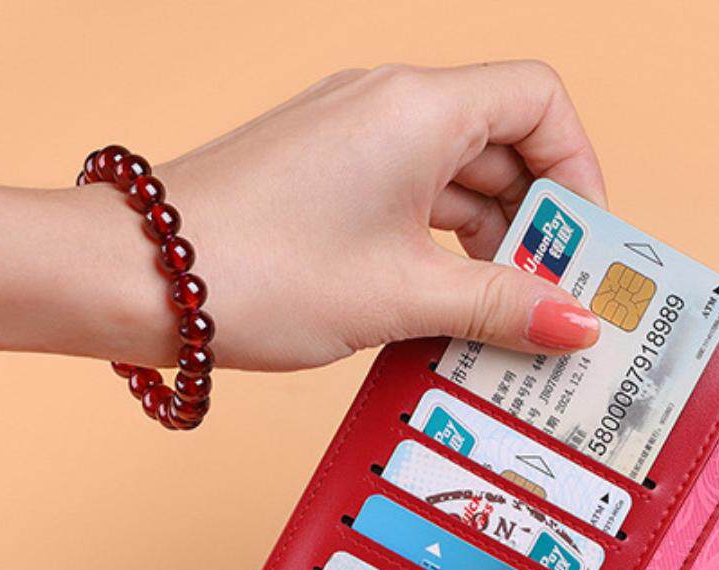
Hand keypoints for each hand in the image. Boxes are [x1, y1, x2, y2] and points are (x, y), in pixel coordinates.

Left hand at [0, 61, 605, 368]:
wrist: (135, 278)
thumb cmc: (257, 272)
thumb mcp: (404, 297)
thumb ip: (504, 305)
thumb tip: (578, 322)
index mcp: (418, 109)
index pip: (539, 99)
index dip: (578, 168)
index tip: (582, 244)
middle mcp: (388, 104)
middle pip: (505, 141)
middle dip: (539, 221)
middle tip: (551, 299)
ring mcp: (355, 137)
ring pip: (459, 176)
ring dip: (493, 243)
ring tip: (500, 318)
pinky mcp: (328, 174)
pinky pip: (414, 197)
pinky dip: (444, 246)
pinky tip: (448, 306)